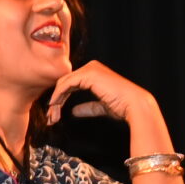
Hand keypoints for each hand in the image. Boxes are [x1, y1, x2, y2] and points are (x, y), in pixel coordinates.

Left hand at [46, 61, 165, 145]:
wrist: (133, 104)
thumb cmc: (122, 106)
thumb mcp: (101, 107)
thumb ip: (88, 107)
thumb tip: (74, 111)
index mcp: (95, 73)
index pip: (72, 83)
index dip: (62, 98)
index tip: (56, 113)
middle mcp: (91, 67)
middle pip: (66, 82)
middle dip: (56, 99)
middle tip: (51, 116)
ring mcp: (89, 69)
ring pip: (64, 82)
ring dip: (56, 99)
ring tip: (52, 114)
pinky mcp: (87, 74)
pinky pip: (67, 84)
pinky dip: (58, 95)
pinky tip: (54, 105)